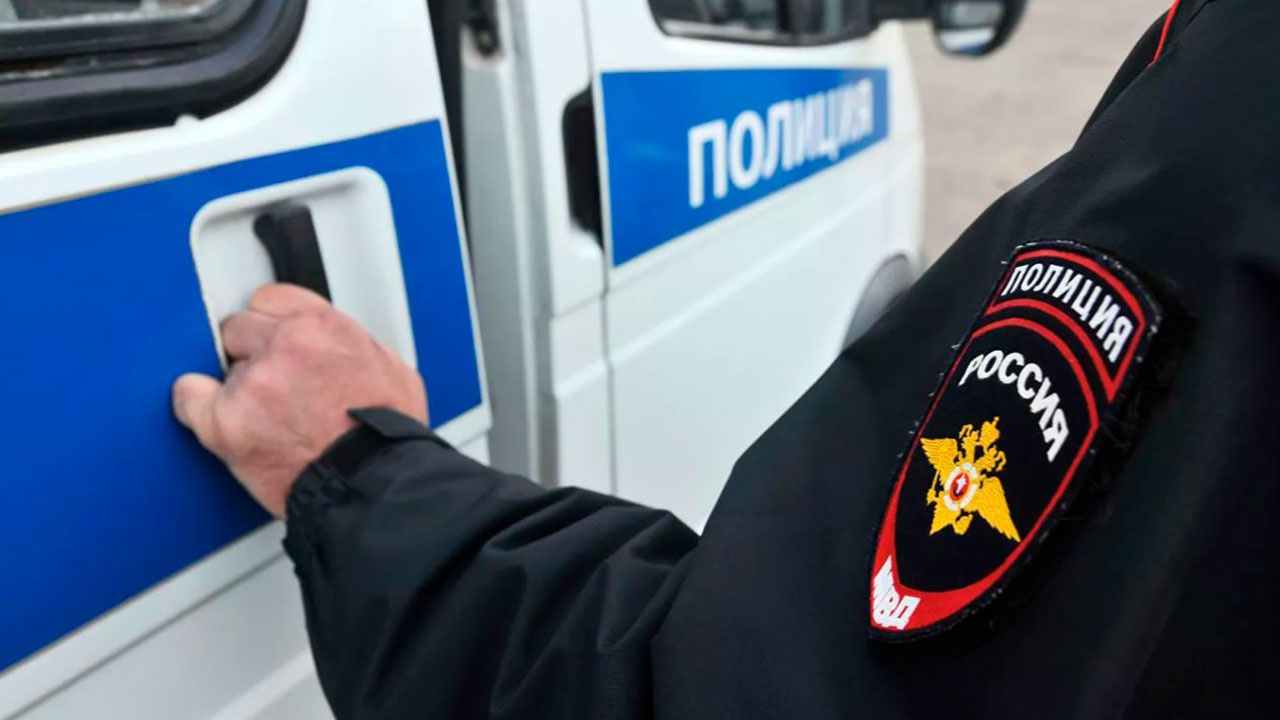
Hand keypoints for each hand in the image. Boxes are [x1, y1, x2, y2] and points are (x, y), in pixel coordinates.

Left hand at [173, 284, 427, 517]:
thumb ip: (354, 345)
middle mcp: (286, 345)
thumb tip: (338, 345)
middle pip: (239, 327)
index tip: (273, 340)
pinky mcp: (227, 421)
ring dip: (239, 388)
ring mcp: (254, 382)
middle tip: (272, 383)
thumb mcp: (392, 369)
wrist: (375, 484)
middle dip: (251, 351)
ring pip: (222, 368)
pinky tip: (215, 418)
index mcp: (325, 327)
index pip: (271, 299)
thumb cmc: (389, 436)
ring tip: (267, 419)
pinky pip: (189, 399)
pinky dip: (197, 408)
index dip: (272, 324)